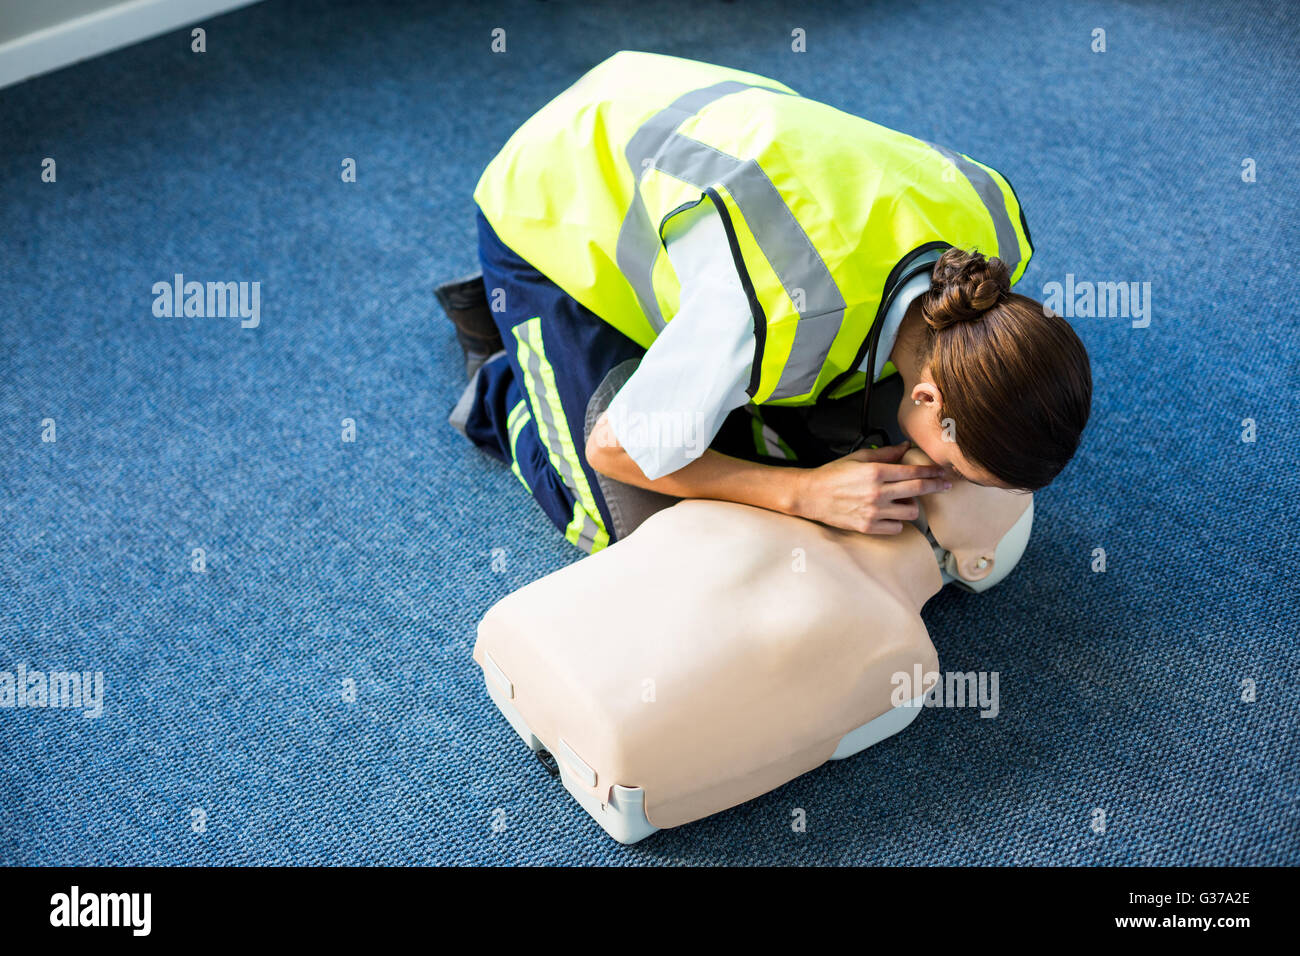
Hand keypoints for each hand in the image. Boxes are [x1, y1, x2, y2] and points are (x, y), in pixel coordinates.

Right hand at [792, 443, 950, 533]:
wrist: (811, 495)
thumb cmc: (834, 475)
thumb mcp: (859, 457)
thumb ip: (885, 453)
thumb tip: (906, 447)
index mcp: (876, 472)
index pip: (913, 471)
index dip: (932, 471)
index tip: (942, 471)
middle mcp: (877, 492)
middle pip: (918, 489)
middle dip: (937, 485)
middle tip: (946, 484)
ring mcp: (873, 512)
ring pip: (911, 512)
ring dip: (913, 506)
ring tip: (905, 501)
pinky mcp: (868, 527)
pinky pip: (897, 528)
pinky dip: (898, 522)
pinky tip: (892, 515)